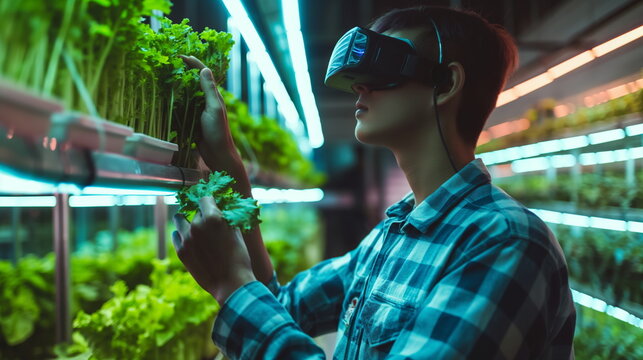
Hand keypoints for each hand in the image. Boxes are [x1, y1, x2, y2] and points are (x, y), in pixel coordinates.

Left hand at [172, 196, 255, 303]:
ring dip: (186, 222)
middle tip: (208, 225)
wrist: (231, 283)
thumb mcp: (235, 232)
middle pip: (194, 212)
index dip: (209, 202)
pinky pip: (175, 235)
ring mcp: (187, 239)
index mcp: (213, 217)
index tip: (210, 206)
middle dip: (201, 216)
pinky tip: (189, 240)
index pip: (204, 199)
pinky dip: (181, 235)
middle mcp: (197, 225)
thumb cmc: (239, 256)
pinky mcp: (181, 251)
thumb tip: (219, 209)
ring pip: (179, 220)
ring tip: (194, 229)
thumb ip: (225, 218)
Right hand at [180, 55, 250, 196]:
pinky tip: (166, 96)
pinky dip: (176, 99)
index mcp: (214, 96)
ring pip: (188, 92)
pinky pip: (183, 106)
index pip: (204, 74)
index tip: (181, 56)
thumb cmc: (218, 132)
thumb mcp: (214, 109)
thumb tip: (205, 69)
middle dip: (184, 71)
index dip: (194, 64)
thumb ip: (210, 90)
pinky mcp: (193, 119)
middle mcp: (207, 100)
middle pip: (195, 81)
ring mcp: (200, 110)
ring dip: (178, 84)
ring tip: (166, 75)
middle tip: (170, 62)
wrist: (218, 155)